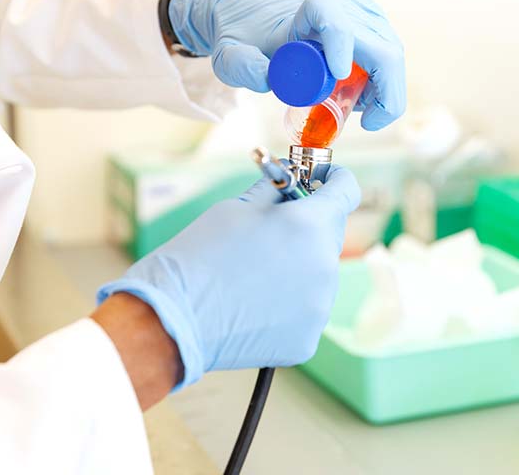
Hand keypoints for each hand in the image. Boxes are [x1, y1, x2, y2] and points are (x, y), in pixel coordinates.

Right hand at [97, 166, 360, 388]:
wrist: (172, 319)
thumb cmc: (199, 256)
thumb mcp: (238, 207)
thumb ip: (277, 194)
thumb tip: (293, 186)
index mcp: (310, 224)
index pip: (346, 191)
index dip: (335, 180)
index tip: (323, 179)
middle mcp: (324, 266)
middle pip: (329, 234)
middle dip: (308, 227)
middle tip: (272, 230)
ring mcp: (319, 307)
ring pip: (318, 275)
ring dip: (298, 267)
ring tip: (254, 274)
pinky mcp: (307, 338)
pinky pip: (305, 310)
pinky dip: (288, 304)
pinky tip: (254, 304)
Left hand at [168, 0, 405, 130]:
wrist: (260, 8)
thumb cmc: (249, 33)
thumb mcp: (232, 54)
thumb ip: (241, 66)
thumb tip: (265, 79)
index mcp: (319, 5)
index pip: (341, 27)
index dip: (345, 54)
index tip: (339, 80)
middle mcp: (350, 4)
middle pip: (385, 52)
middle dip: (384, 95)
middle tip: (365, 123)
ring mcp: (368, 12)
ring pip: (393, 58)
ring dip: (384, 91)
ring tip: (353, 107)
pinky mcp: (376, 22)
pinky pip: (391, 57)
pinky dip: (382, 82)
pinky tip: (358, 93)